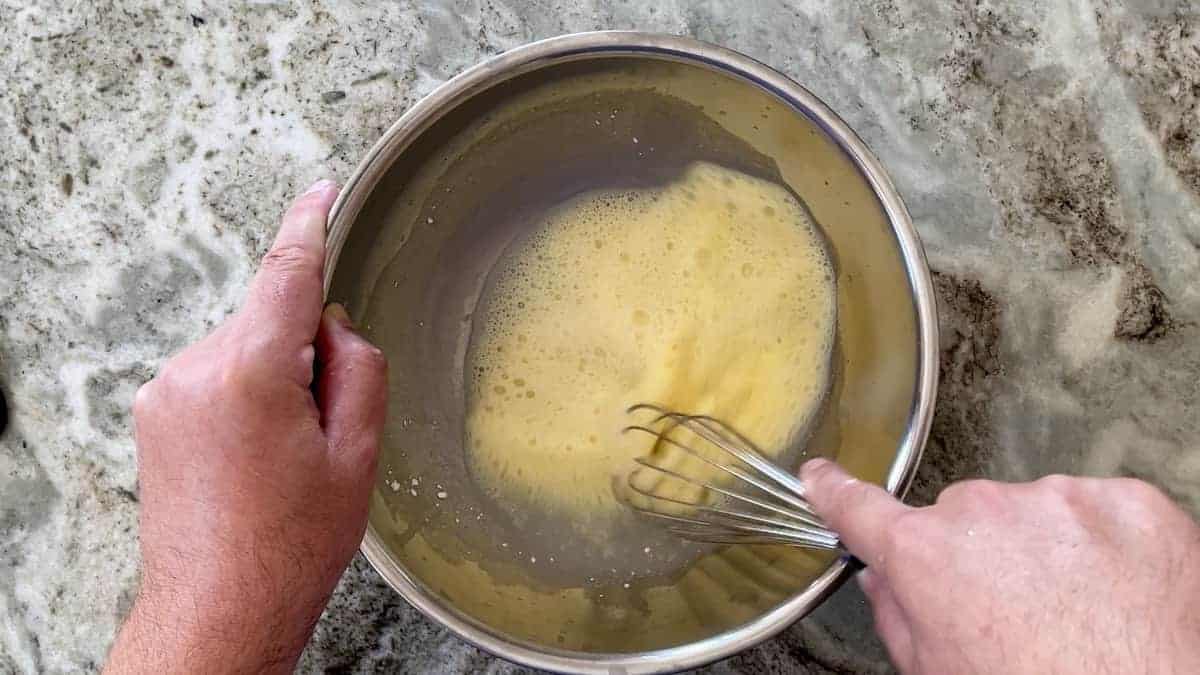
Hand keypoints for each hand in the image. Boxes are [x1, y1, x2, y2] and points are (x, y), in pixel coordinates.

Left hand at [106, 180, 387, 673]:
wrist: (217, 609)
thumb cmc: (288, 546)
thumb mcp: (357, 456)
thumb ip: (356, 368)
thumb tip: (333, 325)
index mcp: (250, 373)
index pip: (285, 273)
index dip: (309, 225)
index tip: (321, 193)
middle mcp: (194, 370)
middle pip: (270, 319)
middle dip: (306, 352)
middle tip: (324, 430)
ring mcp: (166, 392)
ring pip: (243, 349)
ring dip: (274, 379)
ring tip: (282, 459)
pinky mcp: (154, 413)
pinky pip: (215, 375)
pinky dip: (244, 395)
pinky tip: (253, 458)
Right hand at [801, 459, 1199, 674]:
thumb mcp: (940, 671)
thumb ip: (900, 618)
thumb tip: (884, 582)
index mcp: (927, 555)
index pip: (861, 509)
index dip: (835, 492)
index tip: (821, 477)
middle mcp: (986, 511)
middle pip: (966, 514)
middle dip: (980, 548)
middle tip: (1013, 606)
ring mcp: (1063, 502)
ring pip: (1038, 508)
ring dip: (1048, 545)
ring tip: (1077, 607)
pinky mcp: (1131, 503)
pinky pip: (1103, 509)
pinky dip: (1108, 543)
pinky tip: (1118, 591)